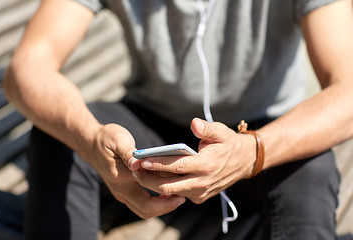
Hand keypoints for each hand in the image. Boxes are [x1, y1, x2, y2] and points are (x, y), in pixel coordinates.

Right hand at [80, 123, 184, 217]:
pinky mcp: (123, 190)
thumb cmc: (106, 139)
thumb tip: (137, 163)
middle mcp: (121, 190)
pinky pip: (140, 203)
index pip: (145, 197)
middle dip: (165, 207)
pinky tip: (165, 192)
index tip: (180, 191)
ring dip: (160, 207)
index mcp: (121, 178)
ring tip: (177, 197)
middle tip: (182, 198)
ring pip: (143, 209)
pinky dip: (154, 202)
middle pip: (145, 209)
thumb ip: (128, 152)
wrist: (91, 144)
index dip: (163, 199)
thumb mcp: (118, 139)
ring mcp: (121, 192)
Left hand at [133, 118, 255, 203]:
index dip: (159, 164)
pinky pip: (178, 194)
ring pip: (171, 192)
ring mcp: (201, 193)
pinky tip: (154, 176)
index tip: (142, 160)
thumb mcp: (221, 132)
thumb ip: (207, 128)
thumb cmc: (228, 144)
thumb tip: (194, 123)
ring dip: (154, 184)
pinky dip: (165, 187)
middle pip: (168, 186)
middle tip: (134, 169)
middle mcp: (202, 182)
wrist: (244, 162)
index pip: (177, 166)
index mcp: (206, 165)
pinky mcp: (200, 197)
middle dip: (148, 179)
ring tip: (140, 172)